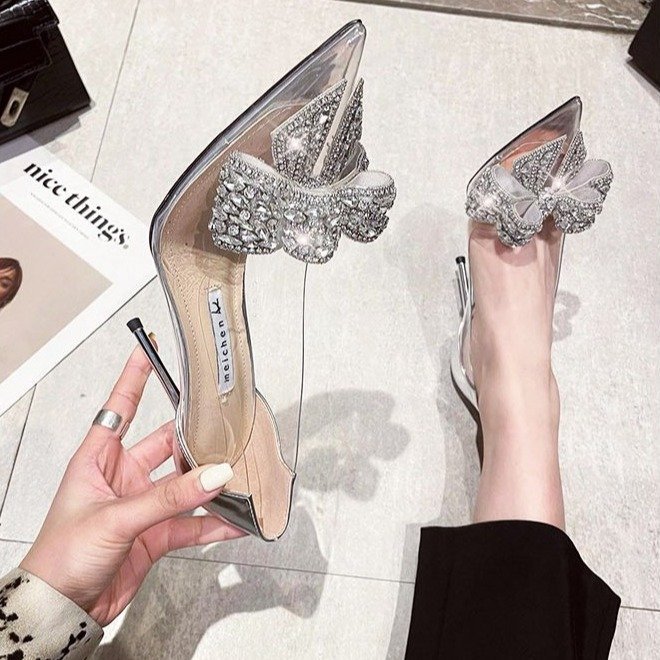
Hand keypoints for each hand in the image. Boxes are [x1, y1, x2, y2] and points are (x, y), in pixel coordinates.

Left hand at [20, 345, 242, 625]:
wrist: (62, 609)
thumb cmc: (61, 556)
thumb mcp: (115, 517)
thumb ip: (168, 498)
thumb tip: (212, 475)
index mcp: (98, 460)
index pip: (119, 407)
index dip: (134, 377)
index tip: (149, 350)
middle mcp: (121, 477)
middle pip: (164, 446)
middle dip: (193, 439)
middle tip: (221, 428)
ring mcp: (141, 506)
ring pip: (183, 486)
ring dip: (209, 484)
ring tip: (235, 477)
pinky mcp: (155, 535)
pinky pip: (191, 523)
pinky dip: (213, 523)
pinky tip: (233, 520)